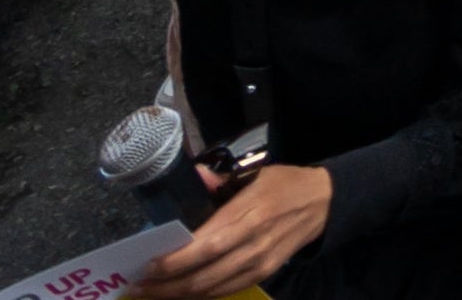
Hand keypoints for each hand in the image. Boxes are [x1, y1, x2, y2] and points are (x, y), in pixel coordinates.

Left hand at [131, 158, 332, 299]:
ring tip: (151, 293)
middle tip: (136, 287)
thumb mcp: (256, 173)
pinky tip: (180, 293)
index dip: (174, 262)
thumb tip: (194, 177)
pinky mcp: (263, 274)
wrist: (324, 202)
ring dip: (177, 295)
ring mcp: (259, 263)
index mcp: (249, 214)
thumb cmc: (285, 184)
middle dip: (166, 285)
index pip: (205, 246)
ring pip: (211, 289)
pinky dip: (199, 295)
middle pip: (203, 275)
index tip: (147, 265)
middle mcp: (253, 244)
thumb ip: (222, 179)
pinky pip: (225, 291)